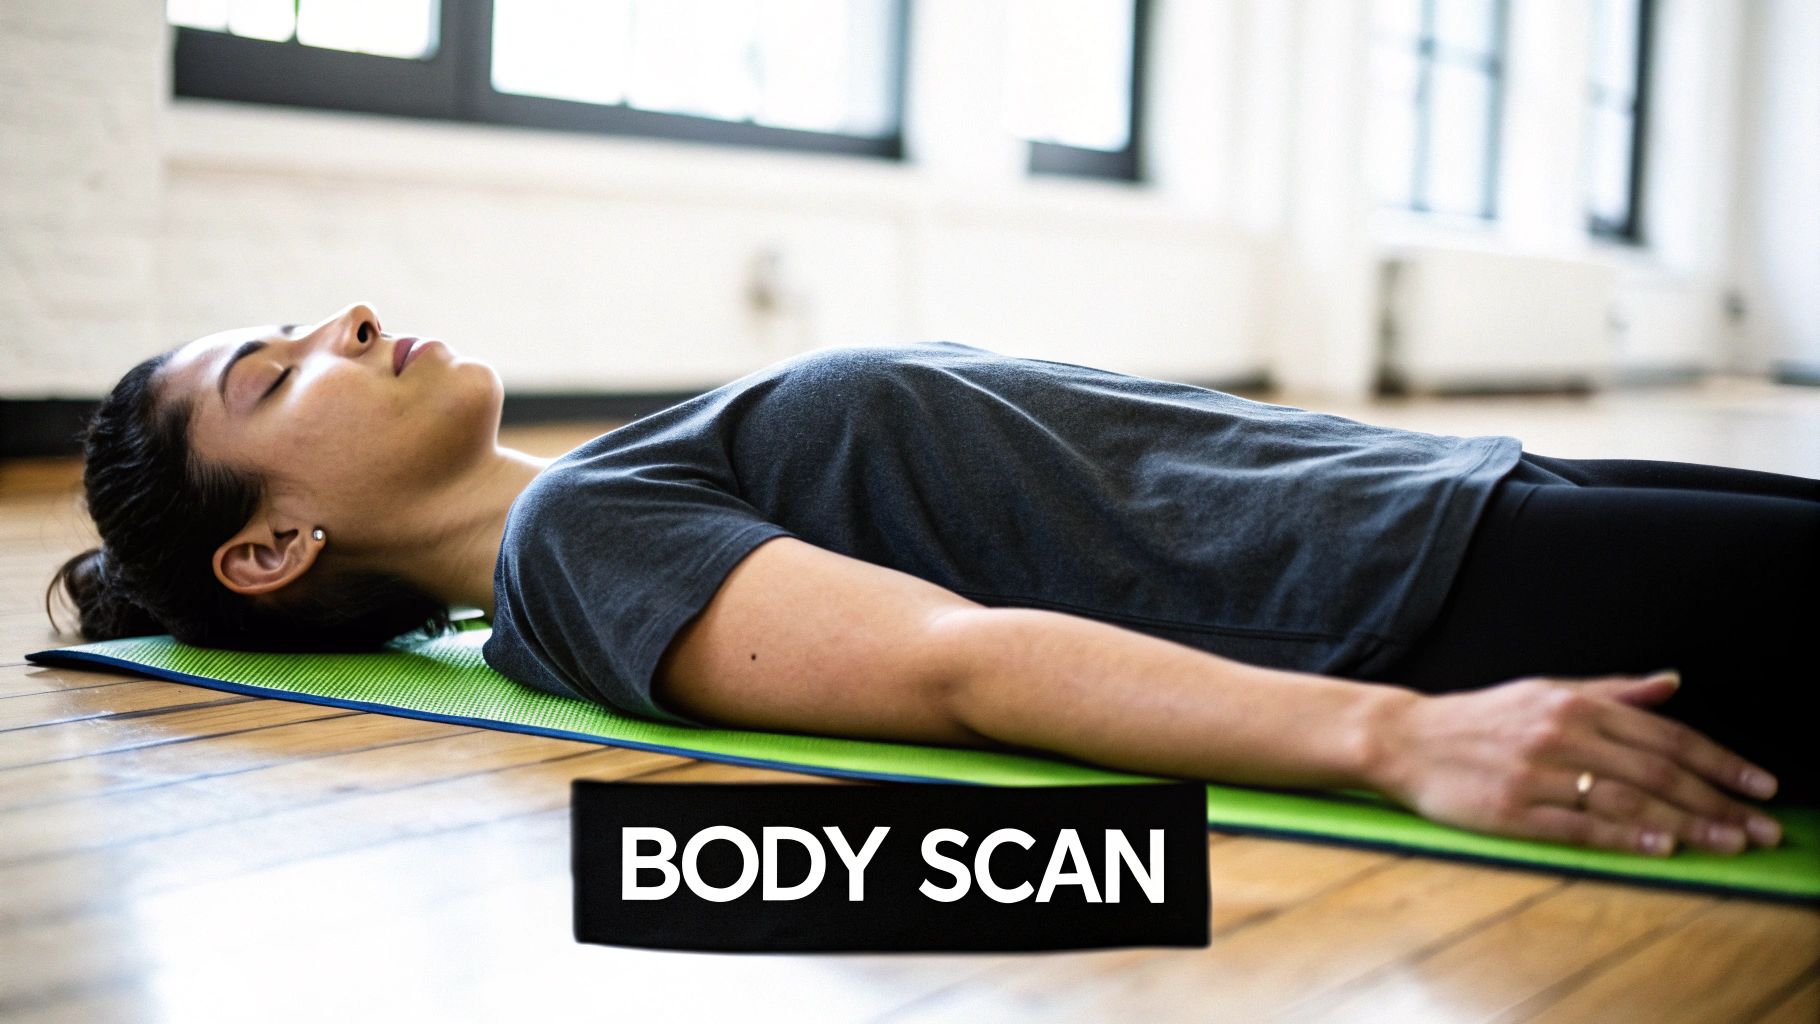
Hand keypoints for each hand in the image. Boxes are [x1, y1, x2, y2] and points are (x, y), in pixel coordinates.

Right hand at [1366, 671, 1783, 855]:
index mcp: (1573, 705)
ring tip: (1729, 842)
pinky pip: (1579, 827)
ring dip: (1686, 825)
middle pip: (1656, 773)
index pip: (1664, 736)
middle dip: (1718, 801)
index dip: (1719, 761)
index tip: (1760, 784)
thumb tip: (1671, 682)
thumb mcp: (1544, 691)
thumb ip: (1610, 690)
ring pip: (1626, 802)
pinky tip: (1661, 848)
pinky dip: (1625, 838)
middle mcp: (1560, 736)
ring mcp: (1536, 775)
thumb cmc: (1478, 718)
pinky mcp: (1511, 811)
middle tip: (1763, 828)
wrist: (1404, 739)